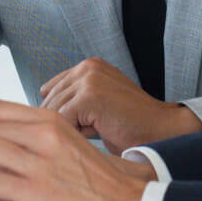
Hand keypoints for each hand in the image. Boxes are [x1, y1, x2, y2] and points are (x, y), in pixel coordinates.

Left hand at [39, 58, 201, 152]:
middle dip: (63, 123)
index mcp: (89, 66)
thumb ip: (75, 99)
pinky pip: (62, 121)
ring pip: (54, 112)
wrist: (160, 129)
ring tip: (94, 131)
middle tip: (87, 132)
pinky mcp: (89, 95)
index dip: (59, 113)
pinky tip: (96, 133)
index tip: (75, 126)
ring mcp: (88, 79)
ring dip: (70, 129)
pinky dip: (75, 134)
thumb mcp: (98, 103)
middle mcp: (87, 67)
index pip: (52, 89)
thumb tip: (41, 112)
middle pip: (49, 101)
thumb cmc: (130, 124)